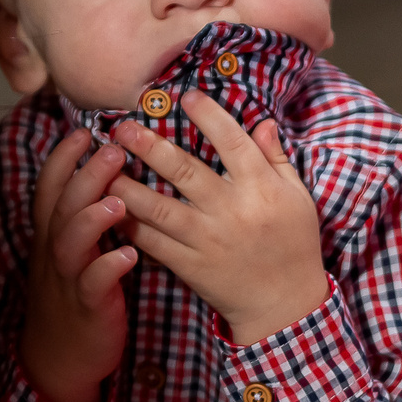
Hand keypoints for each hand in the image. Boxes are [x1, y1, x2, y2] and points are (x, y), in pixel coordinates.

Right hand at [20, 127, 139, 401]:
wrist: (61, 358)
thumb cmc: (75, 297)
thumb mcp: (73, 253)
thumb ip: (84, 217)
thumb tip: (108, 178)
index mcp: (52, 235)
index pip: (50, 189)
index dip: (63, 159)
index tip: (83, 131)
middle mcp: (54, 252)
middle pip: (62, 206)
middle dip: (85, 176)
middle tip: (113, 149)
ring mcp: (67, 280)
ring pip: (70, 242)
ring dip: (91, 218)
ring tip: (117, 200)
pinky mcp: (86, 307)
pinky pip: (92, 285)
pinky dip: (107, 268)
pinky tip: (129, 255)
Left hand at [110, 92, 328, 346]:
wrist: (284, 305)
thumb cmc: (294, 245)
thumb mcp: (297, 198)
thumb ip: (276, 159)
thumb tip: (262, 122)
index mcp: (261, 188)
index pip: (232, 143)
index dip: (208, 117)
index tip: (185, 97)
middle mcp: (232, 210)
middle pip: (185, 172)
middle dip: (151, 147)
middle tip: (123, 128)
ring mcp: (208, 240)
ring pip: (160, 209)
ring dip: (128, 188)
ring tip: (103, 169)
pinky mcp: (191, 266)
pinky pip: (155, 244)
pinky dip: (131, 226)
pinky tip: (109, 209)